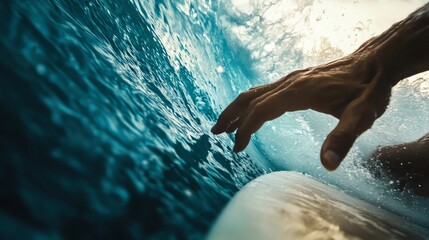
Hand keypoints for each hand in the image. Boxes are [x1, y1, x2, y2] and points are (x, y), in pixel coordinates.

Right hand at [212, 52, 391, 170]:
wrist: (375, 62)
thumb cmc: (368, 89)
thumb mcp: (361, 116)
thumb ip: (343, 139)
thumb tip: (327, 165)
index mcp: (299, 91)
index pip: (261, 110)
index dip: (245, 129)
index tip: (237, 147)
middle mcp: (290, 82)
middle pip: (249, 97)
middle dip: (230, 115)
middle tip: (215, 132)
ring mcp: (292, 79)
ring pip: (255, 92)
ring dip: (237, 108)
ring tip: (225, 124)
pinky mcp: (296, 80)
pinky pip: (265, 91)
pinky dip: (251, 103)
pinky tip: (252, 113)